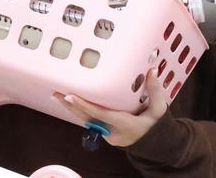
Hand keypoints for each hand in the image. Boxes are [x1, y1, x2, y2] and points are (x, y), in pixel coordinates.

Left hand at [55, 69, 169, 146]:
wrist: (154, 145)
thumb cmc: (156, 126)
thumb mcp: (158, 110)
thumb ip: (155, 91)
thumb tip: (152, 71)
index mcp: (124, 124)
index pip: (100, 114)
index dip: (84, 105)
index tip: (70, 96)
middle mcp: (112, 131)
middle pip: (87, 118)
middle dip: (72, 106)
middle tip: (57, 93)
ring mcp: (106, 134)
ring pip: (87, 120)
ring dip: (73, 108)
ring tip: (59, 96)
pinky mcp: (105, 133)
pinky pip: (91, 121)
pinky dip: (81, 112)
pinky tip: (72, 103)